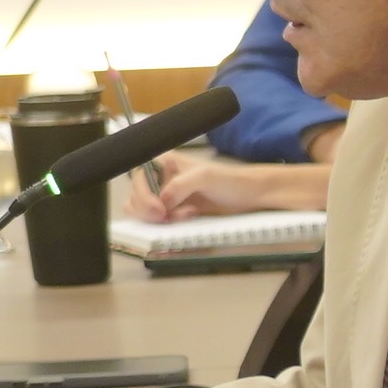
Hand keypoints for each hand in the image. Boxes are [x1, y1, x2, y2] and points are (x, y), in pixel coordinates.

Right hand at [134, 153, 327, 220]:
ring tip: (187, 215)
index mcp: (162, 162)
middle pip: (136, 198)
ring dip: (161, 219)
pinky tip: (190, 218)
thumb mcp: (205, 176)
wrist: (251, 195)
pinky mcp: (176, 212)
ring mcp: (167, 196)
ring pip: (146, 212)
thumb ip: (180, 185)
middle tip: (169, 217)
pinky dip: (170, 225)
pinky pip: (161, 222)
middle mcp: (160, 178)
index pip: (137, 178)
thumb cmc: (230, 180)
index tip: (159, 210)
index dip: (143, 195)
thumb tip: (161, 201)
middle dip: (150, 210)